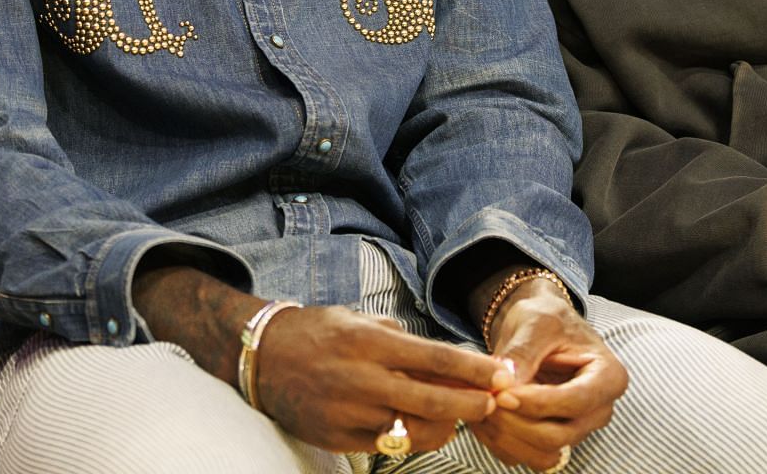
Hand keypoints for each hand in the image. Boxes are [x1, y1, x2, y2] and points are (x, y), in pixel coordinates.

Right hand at [257, 305, 513, 454]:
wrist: (261, 357)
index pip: (436, 358)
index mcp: (370, 342)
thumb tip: (445, 360)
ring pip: (415, 430)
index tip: (504, 373)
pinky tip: (417, 425)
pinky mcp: (338, 438)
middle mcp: (363, 378)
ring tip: (454, 413)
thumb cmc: (316, 332)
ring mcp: (350, 412)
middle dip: (473, 404)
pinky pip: (388, 445)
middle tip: (494, 402)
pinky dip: (408, 436)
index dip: (476, 369)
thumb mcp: (359, 320)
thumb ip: (401, 339)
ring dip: (444, 424)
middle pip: (434, 400)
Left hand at [471, 280, 627, 470]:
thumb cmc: (546, 319)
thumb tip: (504, 383)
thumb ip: (522, 352)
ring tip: (481, 406)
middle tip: (486, 399)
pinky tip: (483, 417)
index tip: (502, 393)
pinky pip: (527, 457)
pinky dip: (501, 442)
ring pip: (543, 454)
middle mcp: (598, 410)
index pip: (575, 402)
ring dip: (507, 436)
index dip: (537, 403)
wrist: (539, 329)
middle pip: (559, 436)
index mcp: (608, 377)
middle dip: (517, 422)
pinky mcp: (554, 440)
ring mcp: (577, 429)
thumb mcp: (537, 322)